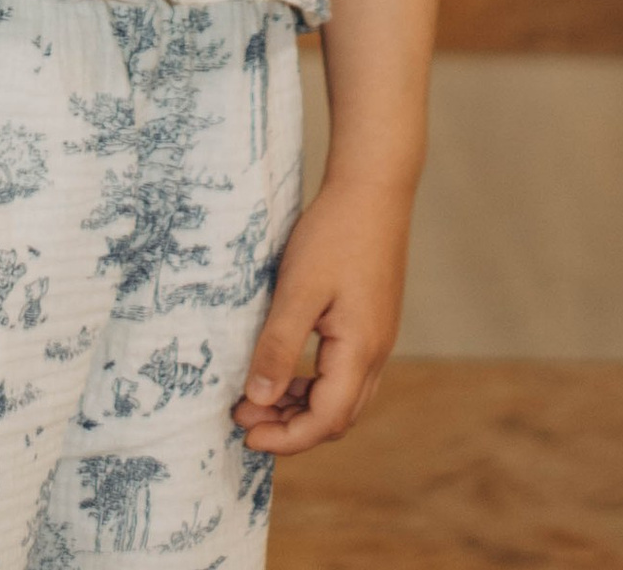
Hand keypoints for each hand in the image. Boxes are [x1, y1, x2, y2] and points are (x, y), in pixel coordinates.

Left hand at [232, 173, 410, 456]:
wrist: (374, 186)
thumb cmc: (335, 232)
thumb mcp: (298, 289)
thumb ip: (279, 347)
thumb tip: (259, 400)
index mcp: (361, 351)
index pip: (325, 420)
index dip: (285, 437)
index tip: (245, 431)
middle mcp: (377, 352)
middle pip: (336, 417)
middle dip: (290, 427)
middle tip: (244, 415)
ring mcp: (378, 337)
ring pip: (343, 396)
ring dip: (301, 405)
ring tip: (258, 396)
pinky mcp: (372, 321)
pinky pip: (345, 372)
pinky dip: (314, 383)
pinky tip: (286, 368)